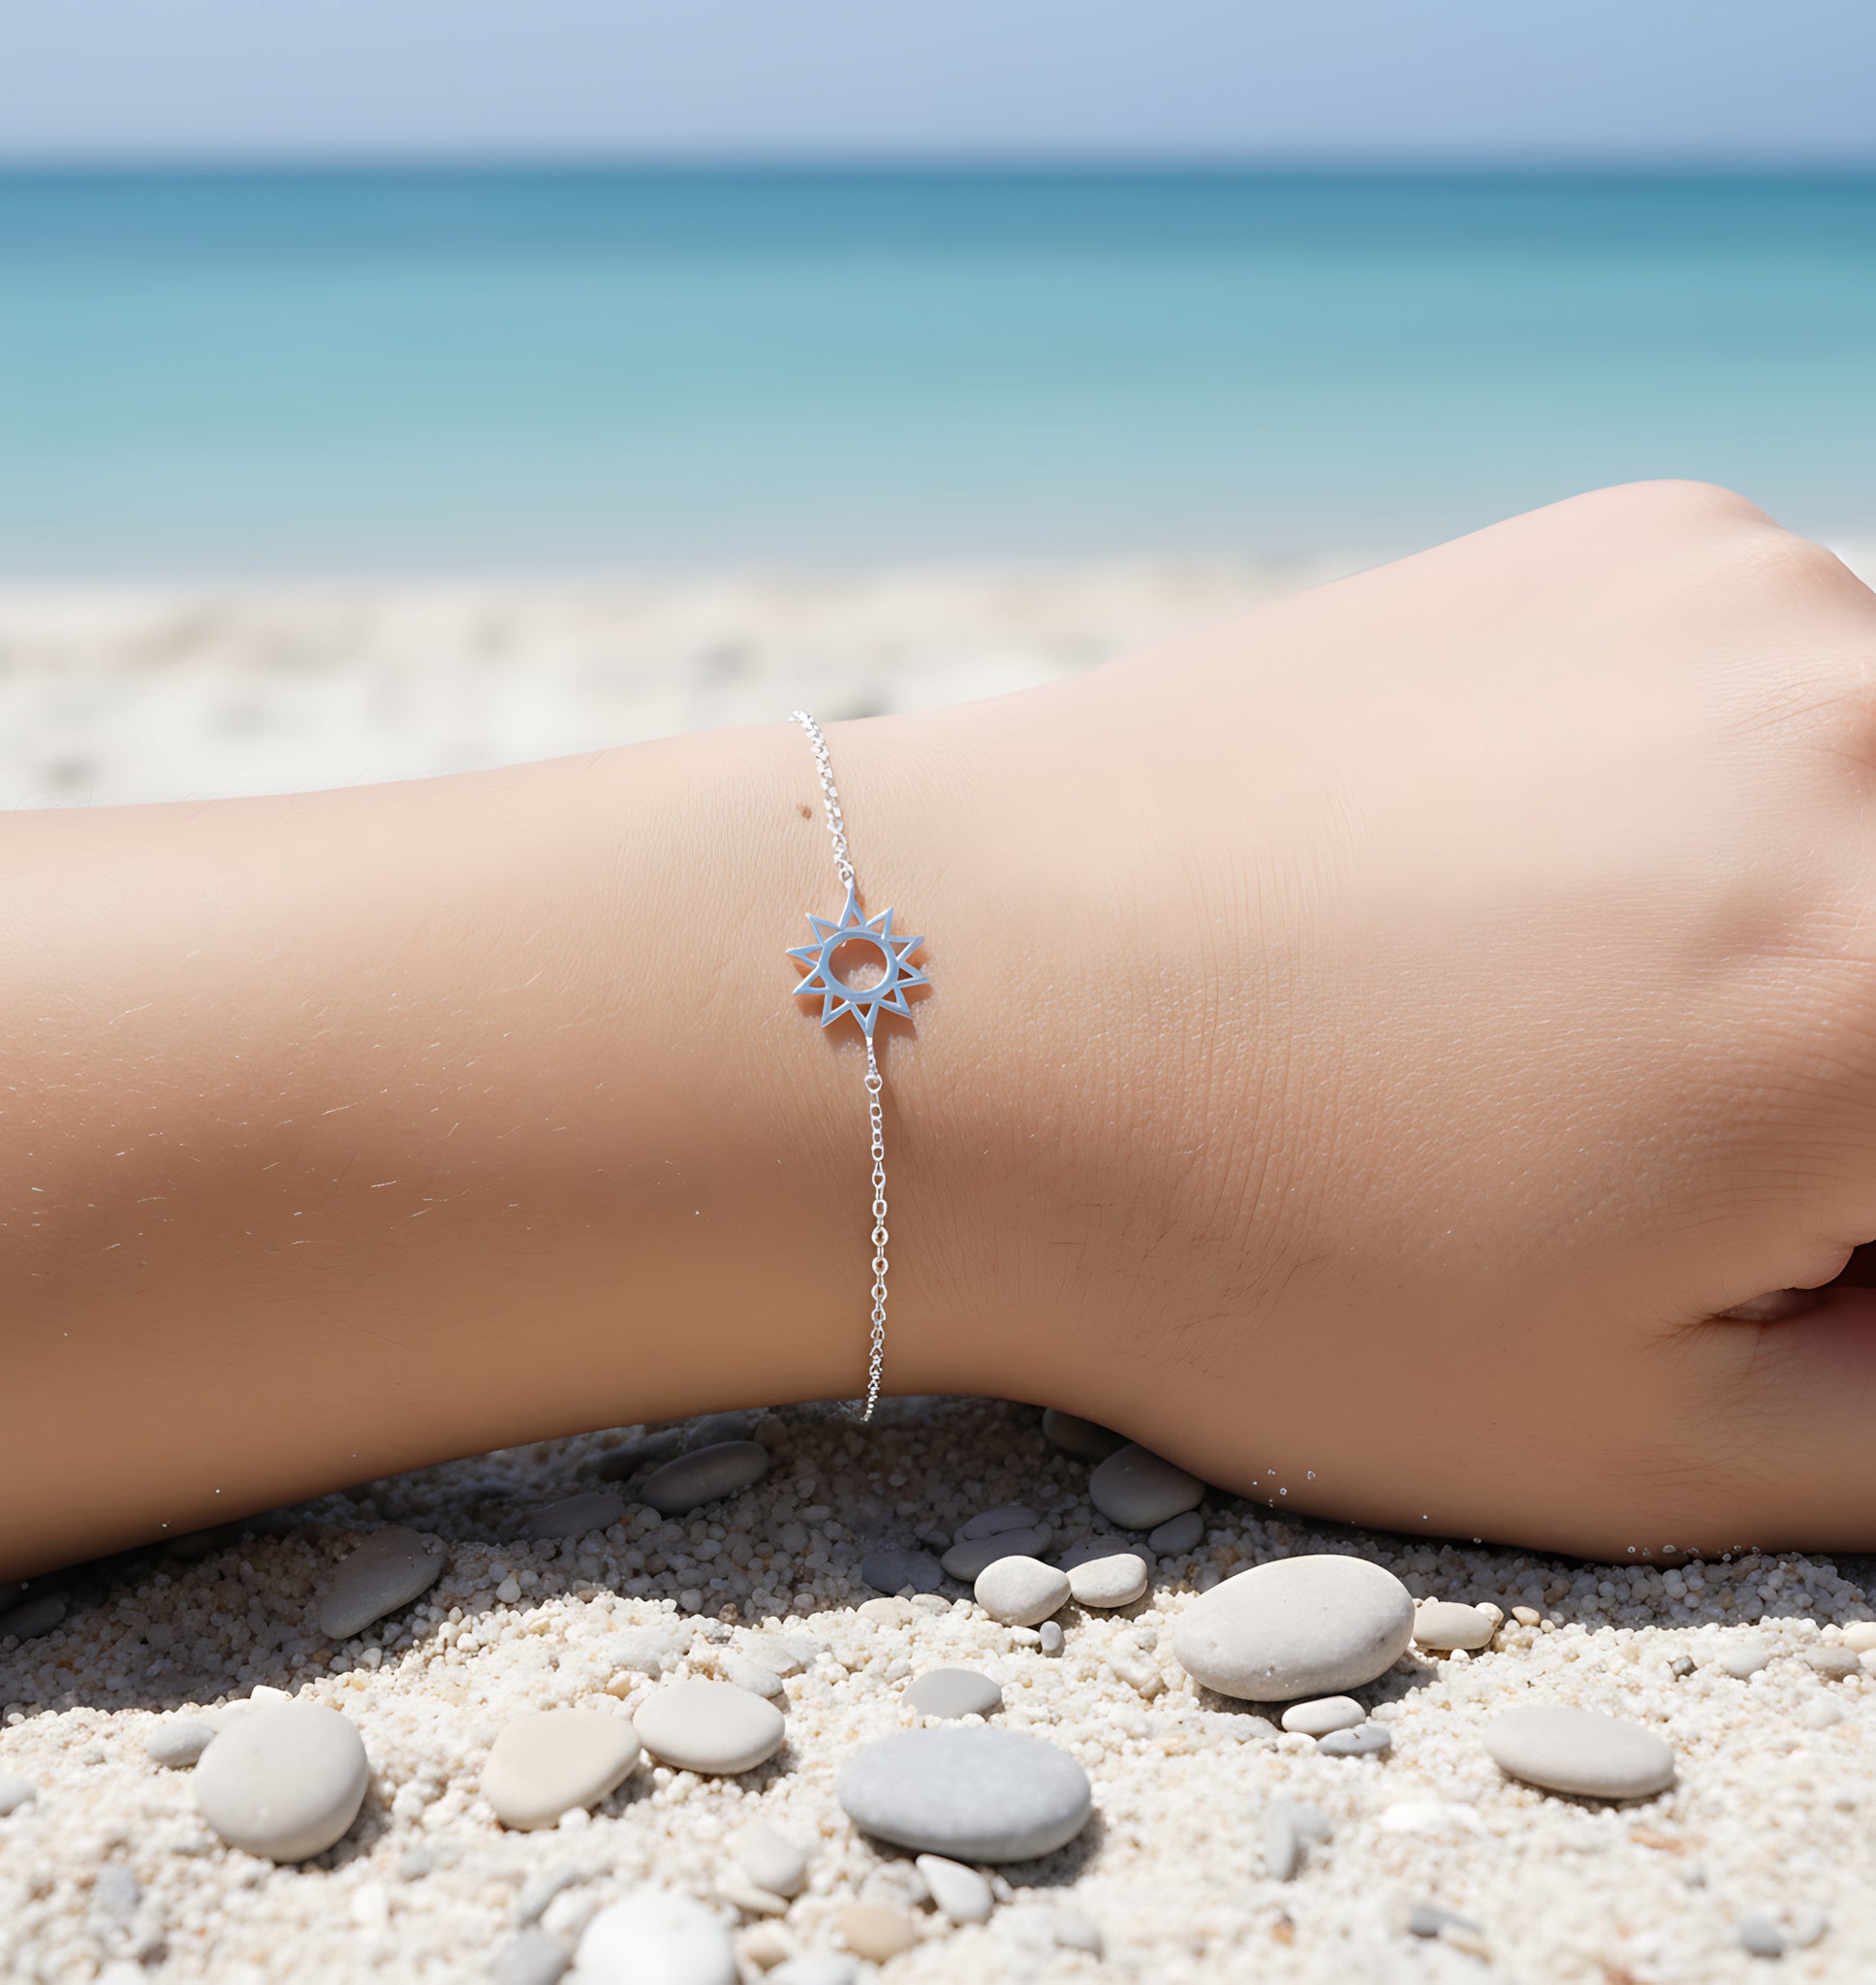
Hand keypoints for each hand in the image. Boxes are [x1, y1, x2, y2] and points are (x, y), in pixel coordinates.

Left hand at [878, 481, 1875, 1557]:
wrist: (958, 1005)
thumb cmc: (1255, 1255)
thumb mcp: (1639, 1439)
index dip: (1854, 1200)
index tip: (1781, 1223)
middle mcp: (1866, 734)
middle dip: (1854, 1081)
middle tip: (1669, 1151)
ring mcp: (1750, 596)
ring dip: (1828, 926)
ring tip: (1567, 1019)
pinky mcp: (1632, 540)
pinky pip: (1792, 689)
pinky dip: (1735, 797)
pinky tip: (1518, 881)